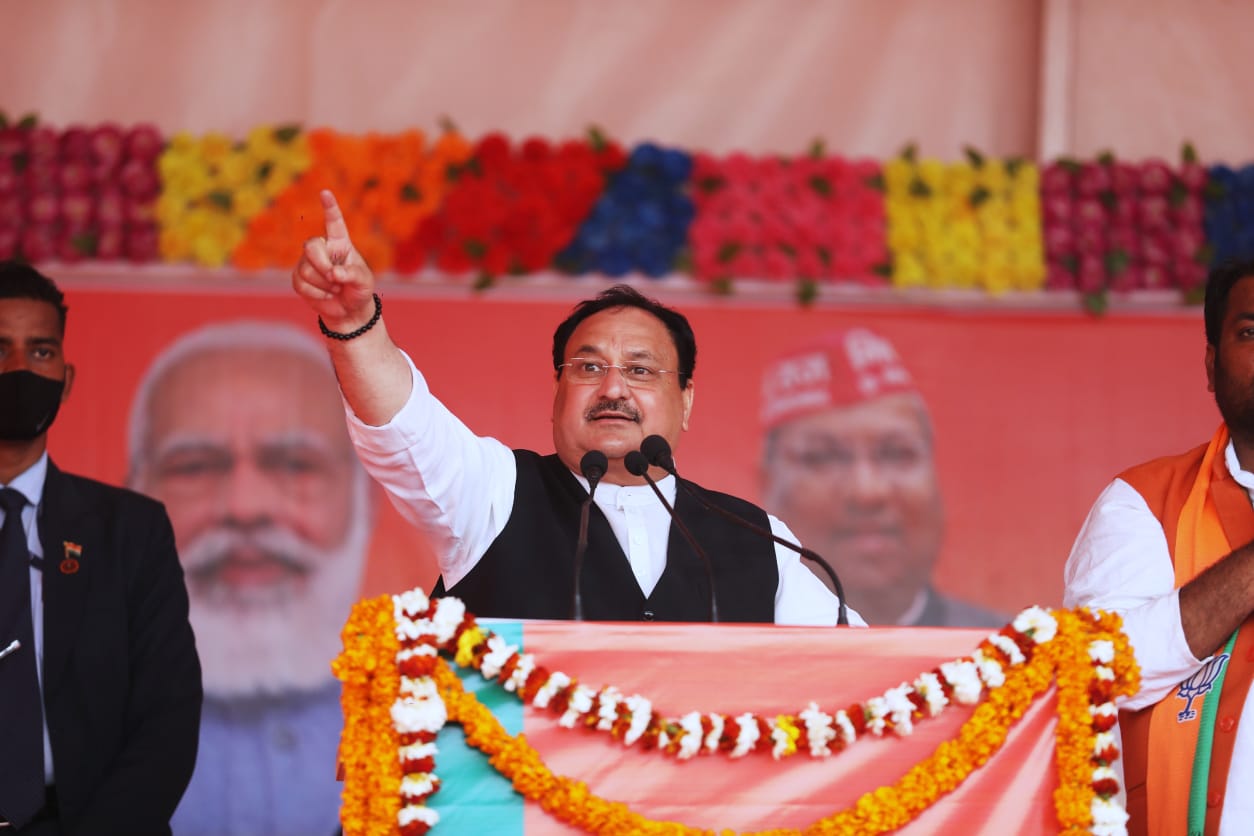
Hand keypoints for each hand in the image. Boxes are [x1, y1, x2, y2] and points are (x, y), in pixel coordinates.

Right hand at [291, 190, 377, 330]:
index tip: (325, 193)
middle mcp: (323, 248)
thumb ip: (353, 274)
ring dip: (323, 284)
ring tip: (335, 288)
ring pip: (306, 269)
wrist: (348, 310)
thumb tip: (334, 274)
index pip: (334, 222)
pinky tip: (326, 295)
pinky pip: (300, 283)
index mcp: (341, 243)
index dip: (330, 208)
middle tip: (335, 279)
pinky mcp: (299, 278)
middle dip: (322, 265)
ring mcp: (308, 262)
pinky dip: (316, 294)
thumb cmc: (359, 290)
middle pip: (311, 246)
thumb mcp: (364, 282)